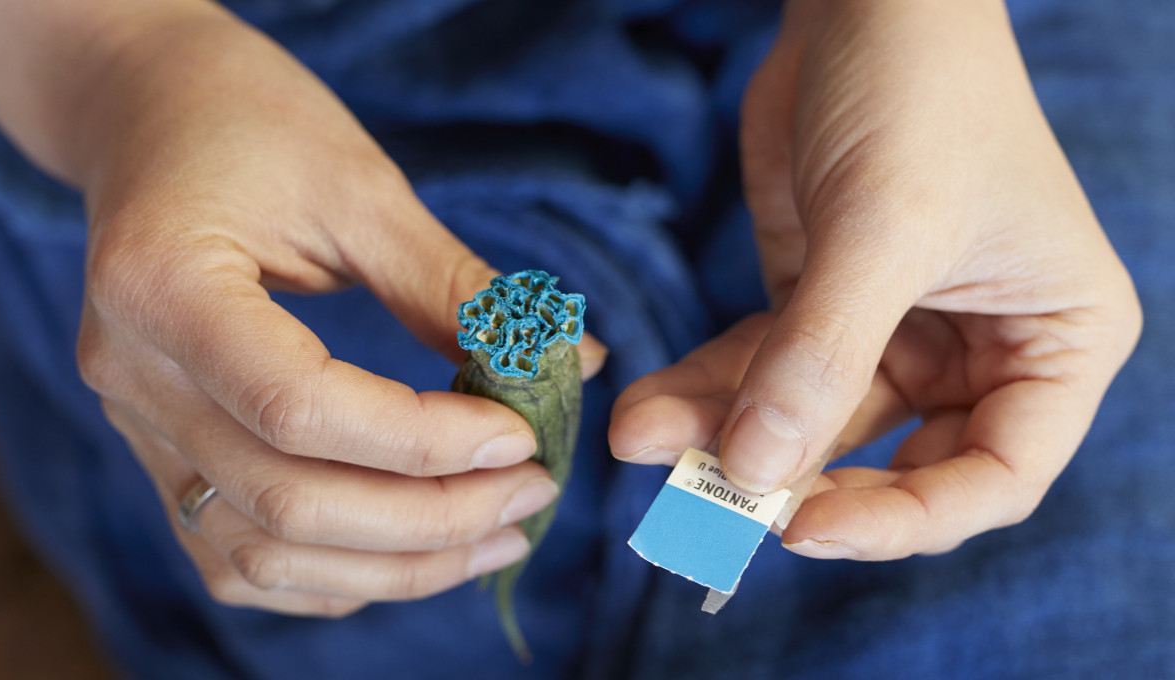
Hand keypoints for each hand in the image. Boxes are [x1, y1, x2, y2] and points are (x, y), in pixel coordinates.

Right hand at [72, 6, 603, 613]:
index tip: (522, 435)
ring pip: (260, 552)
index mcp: (162, 286)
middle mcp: (130, 374)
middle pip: (285, 501)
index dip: (424, 441)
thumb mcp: (361, 188)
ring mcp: (135, 424)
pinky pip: (235, 552)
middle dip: (431, 519)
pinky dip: (332, 574)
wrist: (151, 115)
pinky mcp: (159, 448)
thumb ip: (454, 287)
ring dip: (393, 566)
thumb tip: (566, 365)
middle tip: (533, 494)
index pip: (301, 408)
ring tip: (498, 537)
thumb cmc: (253, 124)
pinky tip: (413, 552)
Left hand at [610, 0, 1139, 558]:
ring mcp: (893, 332)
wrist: (864, 0)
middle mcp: (980, 351)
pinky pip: (761, 370)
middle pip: (888, 463)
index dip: (904, 521)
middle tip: (704, 498)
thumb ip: (822, 355)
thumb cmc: (920, 93)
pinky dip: (705, 389)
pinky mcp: (819, 307)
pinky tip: (646, 411)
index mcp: (1054, 343)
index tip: (803, 526)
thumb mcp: (883, 226)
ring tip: (640, 441)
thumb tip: (753, 471)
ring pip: (806, 420)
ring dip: (722, 435)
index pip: (995, 478)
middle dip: (792, 479)